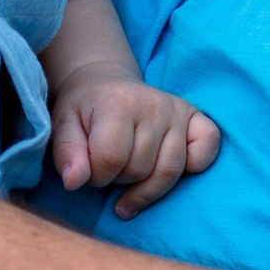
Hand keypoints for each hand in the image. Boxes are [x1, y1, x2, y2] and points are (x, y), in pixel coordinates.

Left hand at [51, 76, 222, 218]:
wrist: (104, 84)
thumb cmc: (83, 111)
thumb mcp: (63, 128)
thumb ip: (66, 155)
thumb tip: (75, 182)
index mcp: (118, 104)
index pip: (111, 161)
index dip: (96, 177)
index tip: (89, 170)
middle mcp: (154, 105)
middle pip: (139, 170)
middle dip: (118, 180)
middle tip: (108, 168)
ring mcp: (177, 112)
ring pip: (168, 172)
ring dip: (145, 185)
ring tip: (129, 177)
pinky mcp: (196, 119)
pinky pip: (206, 152)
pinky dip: (193, 166)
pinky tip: (165, 168)